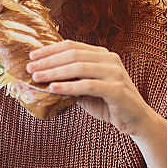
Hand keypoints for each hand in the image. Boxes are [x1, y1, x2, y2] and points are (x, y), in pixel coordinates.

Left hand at [26, 40, 154, 135]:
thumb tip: (43, 77)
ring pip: (79, 67)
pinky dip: (68, 86)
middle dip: (48, 60)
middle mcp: (110, 59)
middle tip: (29, 67)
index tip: (32, 56)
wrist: (136, 121)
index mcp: (103, 55)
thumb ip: (71, 81)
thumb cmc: (109, 104)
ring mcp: (115, 73)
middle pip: (73, 55)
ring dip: (55, 72)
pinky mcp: (117, 90)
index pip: (72, 46)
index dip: (51, 50)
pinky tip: (53, 89)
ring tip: (36, 77)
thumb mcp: (87, 89)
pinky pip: (88, 85)